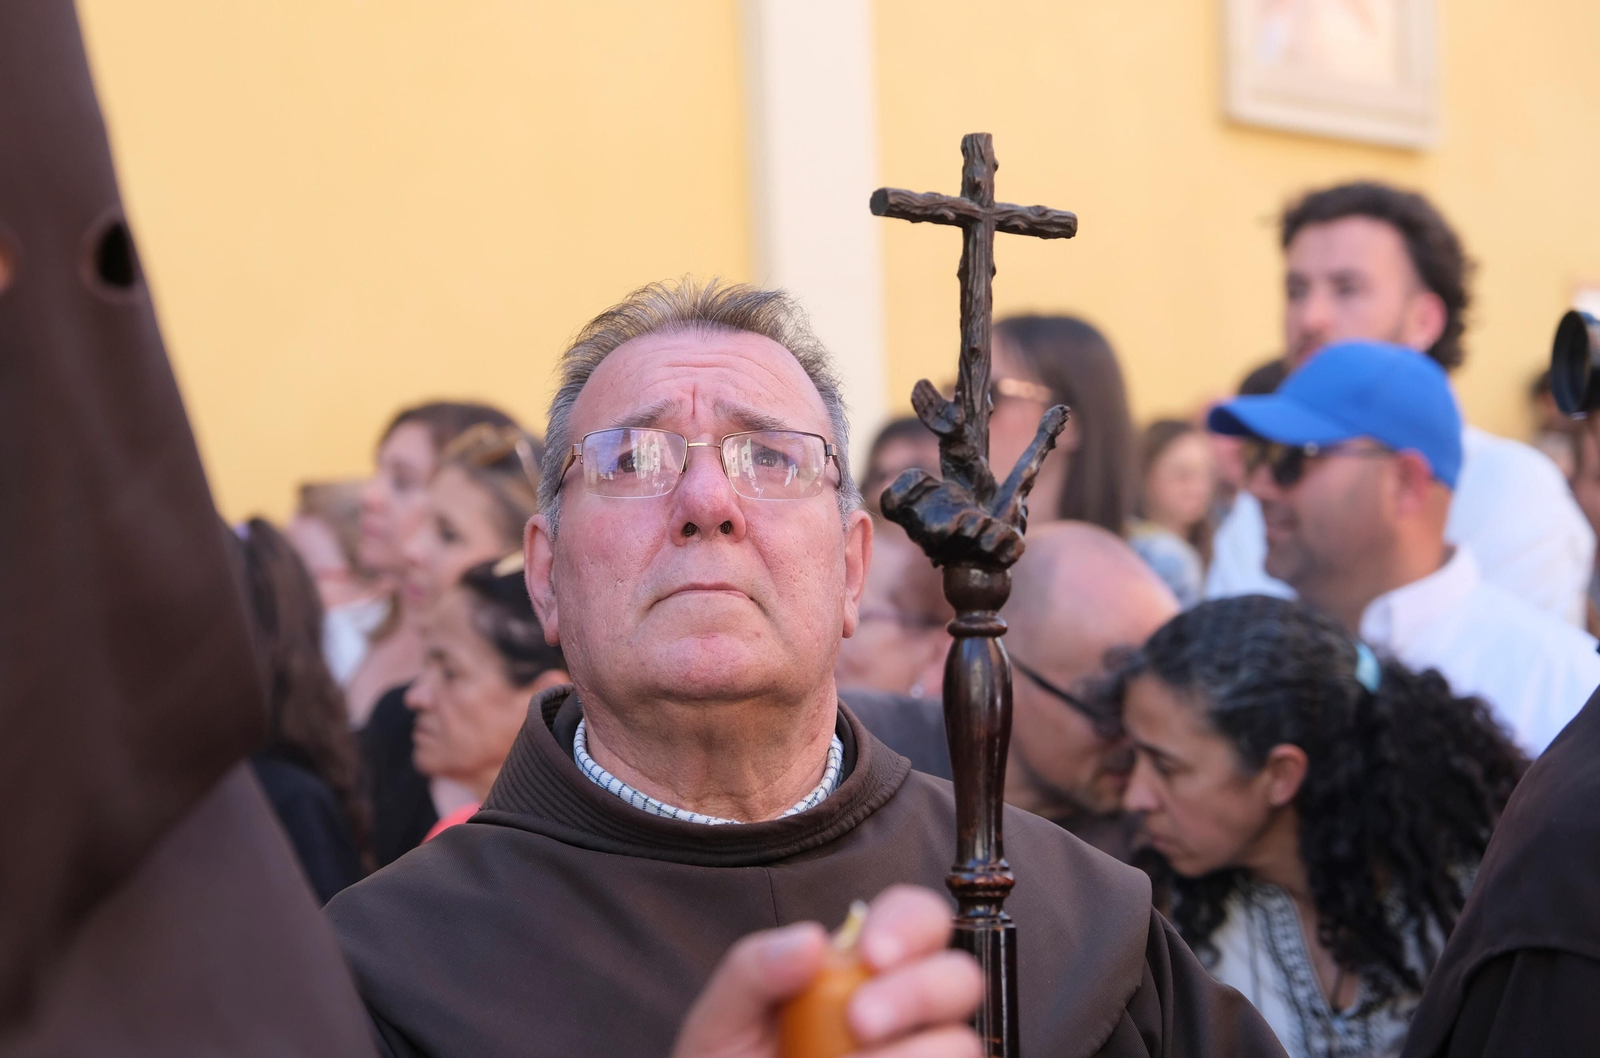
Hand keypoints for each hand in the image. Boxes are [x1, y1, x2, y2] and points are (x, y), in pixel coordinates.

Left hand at [671, 885, 983, 1057]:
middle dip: (918, 991)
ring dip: (917, 1053)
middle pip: (961, 976)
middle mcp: (905, 1016)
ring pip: (965, 1045)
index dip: (909, 924)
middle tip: (861, 1021)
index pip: (916, 919)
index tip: (872, 954)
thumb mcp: (720, 1025)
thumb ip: (752, 971)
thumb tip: (811, 939)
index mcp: (859, 972)